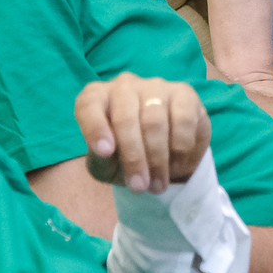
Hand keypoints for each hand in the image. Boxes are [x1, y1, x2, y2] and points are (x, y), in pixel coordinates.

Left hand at [73, 73, 209, 193]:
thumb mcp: (105, 165)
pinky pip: (183, 120)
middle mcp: (124, 86)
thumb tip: (108, 151)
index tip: (104, 152)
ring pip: (156, 122)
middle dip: (134, 157)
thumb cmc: (124, 156)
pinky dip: (181, 149)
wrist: (161, 154)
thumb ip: (101, 158)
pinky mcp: (183, 93)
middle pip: (126, 118)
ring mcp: (155, 86)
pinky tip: (177, 164)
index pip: (89, 105)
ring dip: (158, 159)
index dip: (95, 127)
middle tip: (139, 187)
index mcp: (96, 98)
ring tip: (158, 185)